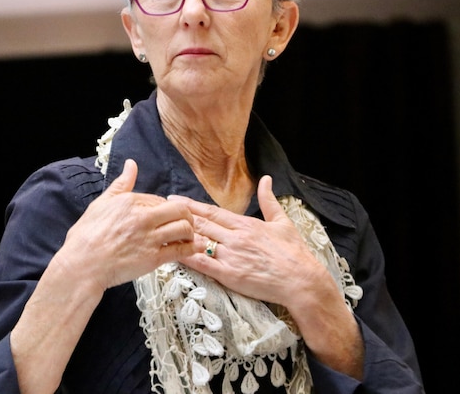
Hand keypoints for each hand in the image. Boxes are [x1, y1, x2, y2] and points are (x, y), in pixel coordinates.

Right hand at [55, 158, 195, 290]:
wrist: (82, 266)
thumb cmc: (86, 237)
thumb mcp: (101, 203)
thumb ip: (121, 184)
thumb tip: (131, 164)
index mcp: (131, 201)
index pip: (159, 199)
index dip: (164, 208)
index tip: (163, 216)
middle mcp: (143, 217)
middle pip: (180, 210)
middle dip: (186, 215)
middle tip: (184, 222)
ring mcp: (150, 237)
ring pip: (184, 228)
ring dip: (190, 231)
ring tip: (187, 236)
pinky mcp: (154, 258)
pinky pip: (181, 250)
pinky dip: (192, 248)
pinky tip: (194, 248)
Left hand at [173, 175, 363, 377]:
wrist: (300, 280)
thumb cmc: (293, 253)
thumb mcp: (282, 222)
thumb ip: (269, 201)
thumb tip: (266, 179)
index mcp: (246, 224)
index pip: (213, 212)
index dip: (191, 206)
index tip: (174, 199)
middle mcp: (235, 237)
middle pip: (201, 225)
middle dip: (179, 217)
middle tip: (159, 210)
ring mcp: (231, 256)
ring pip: (200, 242)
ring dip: (179, 236)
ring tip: (160, 230)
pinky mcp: (230, 274)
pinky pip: (204, 264)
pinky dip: (188, 258)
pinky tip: (173, 253)